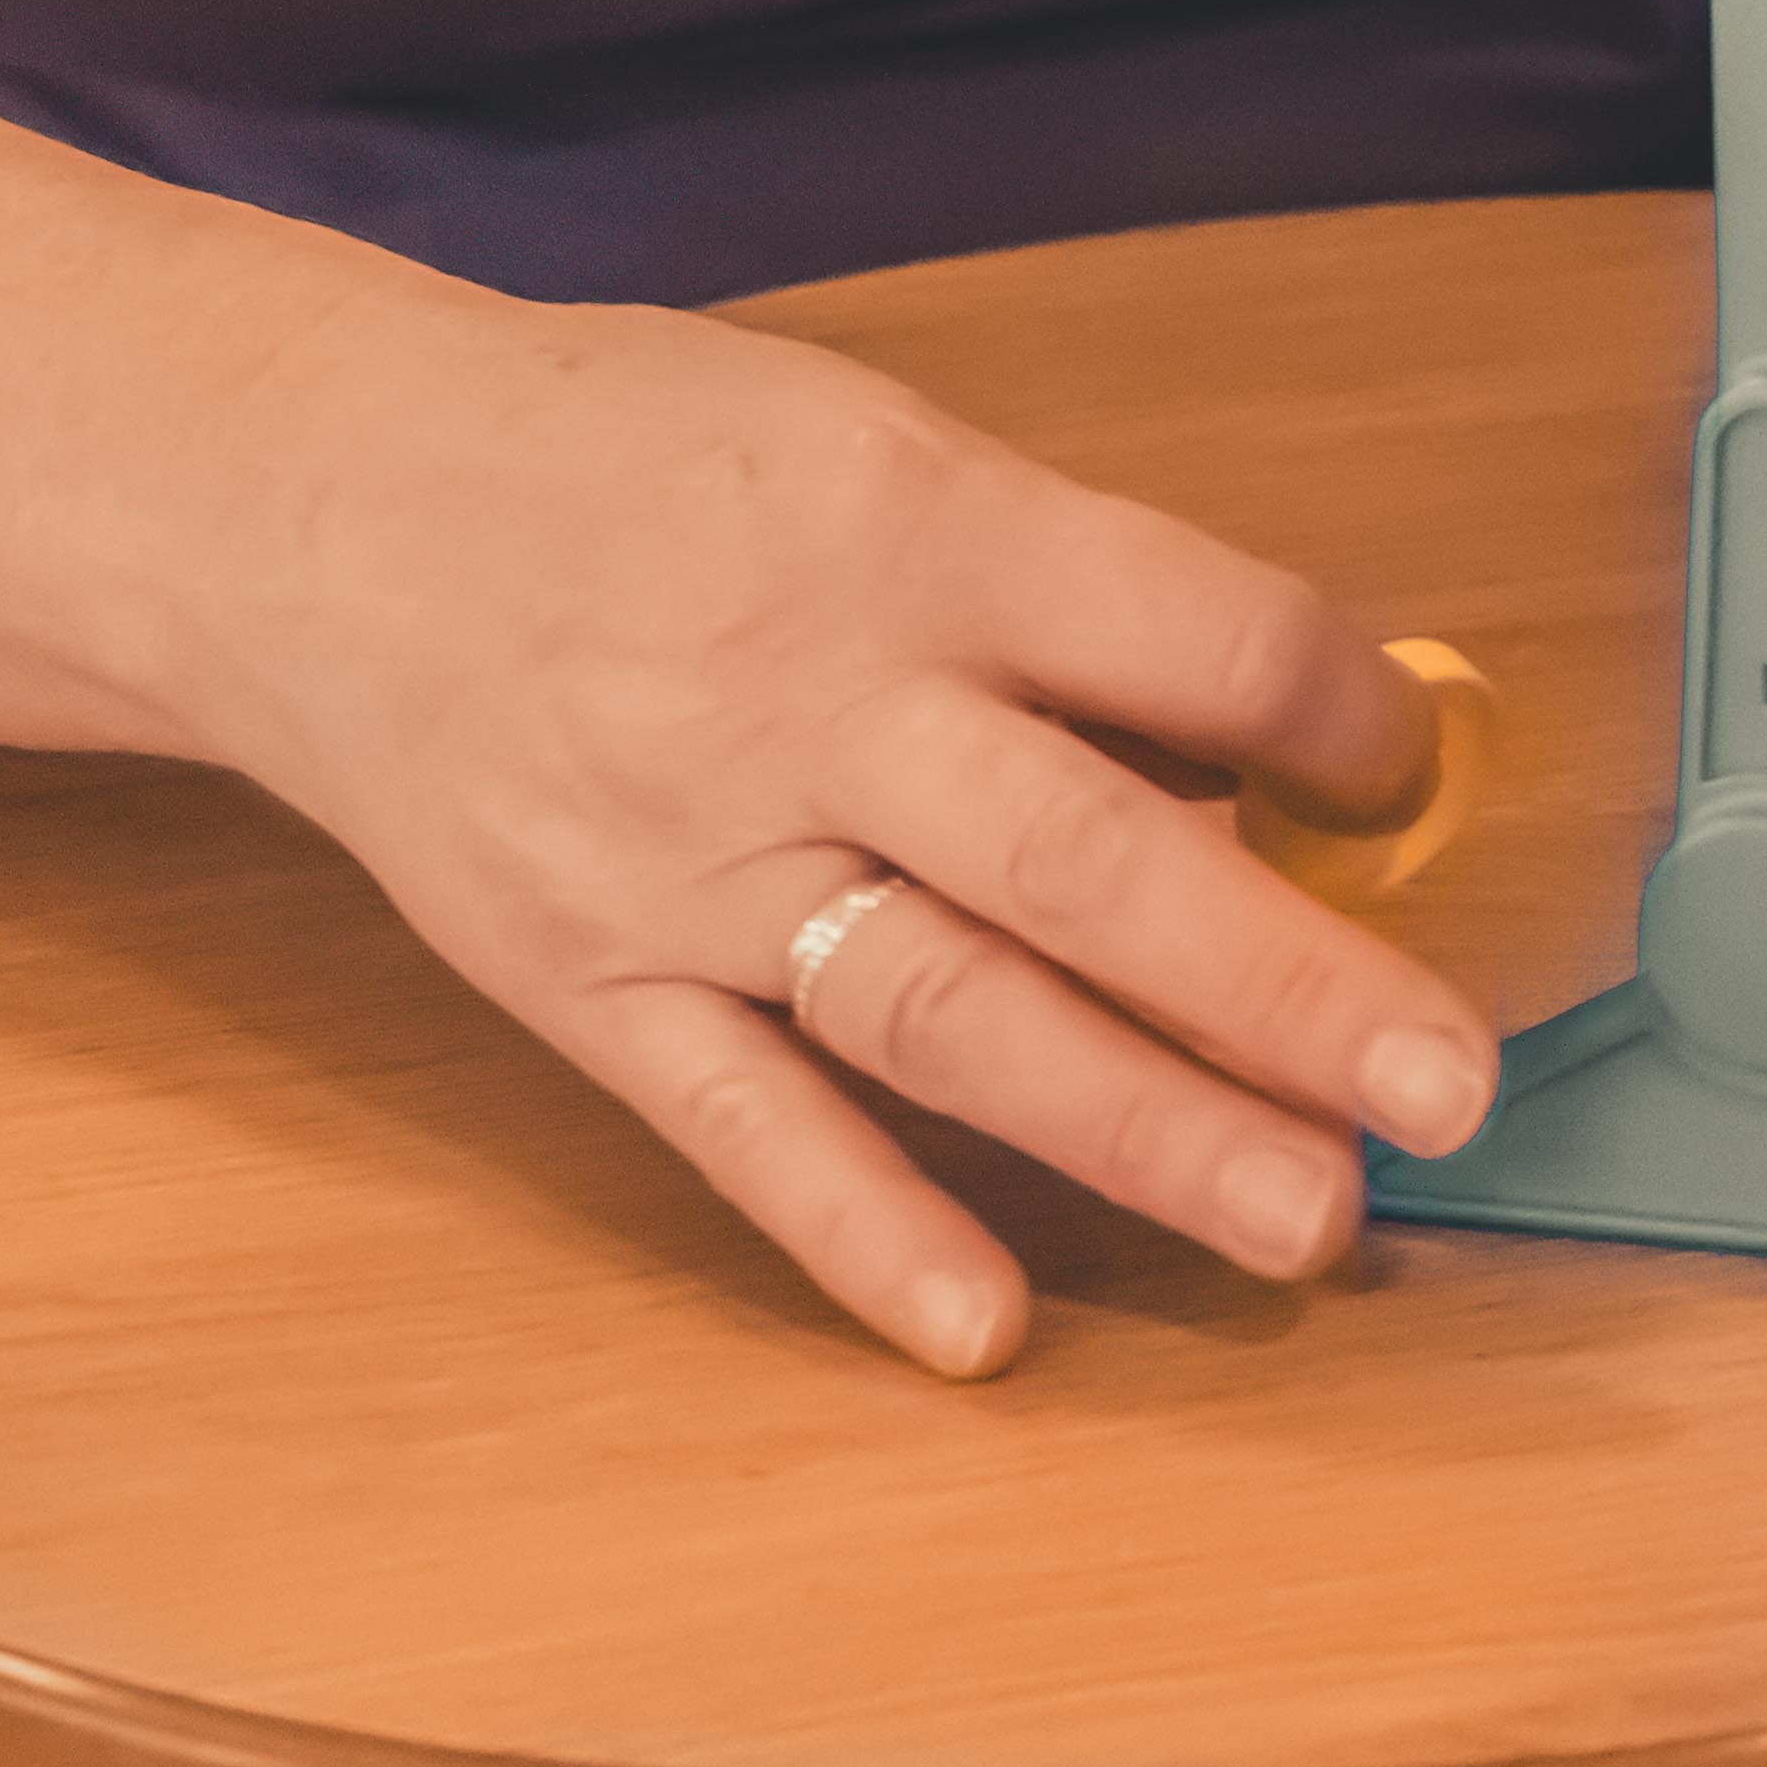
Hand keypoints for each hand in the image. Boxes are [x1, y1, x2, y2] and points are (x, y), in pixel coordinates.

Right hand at [191, 286, 1490, 1377]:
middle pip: (1090, 865)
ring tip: (1305, 1219)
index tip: (1407, 782)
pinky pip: (740, 1125)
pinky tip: (983, 1325)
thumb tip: (1262, 733)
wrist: (316, 507)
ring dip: (1140, 1130)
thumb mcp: (876, 441)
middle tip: (1450, 1088)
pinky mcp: (588, 978)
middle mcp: (816, 709)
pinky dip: (863, 1230)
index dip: (1337, 720)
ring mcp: (693, 864)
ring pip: (947, 1018)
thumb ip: (1057, 587)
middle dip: (1289, 988)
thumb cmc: (633, 454)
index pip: (1192, 639)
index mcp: (915, 534)